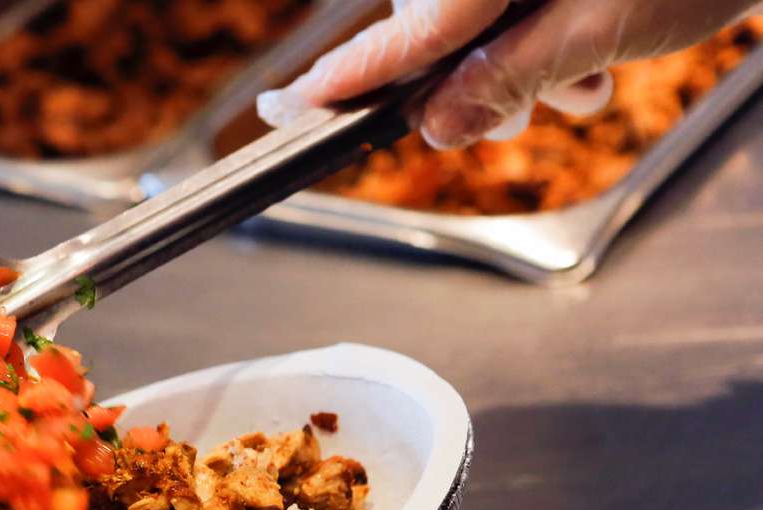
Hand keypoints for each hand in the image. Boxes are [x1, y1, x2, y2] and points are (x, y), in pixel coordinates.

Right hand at [256, 0, 759, 147]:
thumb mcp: (597, 28)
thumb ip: (505, 79)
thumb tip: (433, 125)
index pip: (399, 35)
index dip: (343, 80)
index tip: (283, 108)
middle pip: (435, 38)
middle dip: (472, 89)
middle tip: (522, 116)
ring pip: (481, 33)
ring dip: (523, 74)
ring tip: (586, 76)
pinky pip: (516, 13)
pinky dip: (547, 45)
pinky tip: (595, 53)